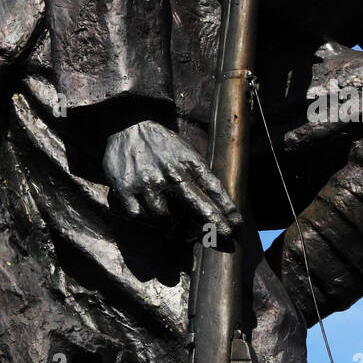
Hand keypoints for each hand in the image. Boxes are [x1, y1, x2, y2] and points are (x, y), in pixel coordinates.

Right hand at [103, 120, 240, 235]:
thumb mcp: (186, 153)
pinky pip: (139, 216)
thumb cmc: (163, 144)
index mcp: (187, 161)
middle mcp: (169, 173)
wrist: (129, 126)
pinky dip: (147, 222)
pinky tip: (151, 220)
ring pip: (164, 218)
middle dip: (213, 223)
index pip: (212, 188)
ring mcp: (147, 182)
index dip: (226, 208)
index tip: (236, 223)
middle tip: (223, 235)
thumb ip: (199, 175)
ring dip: (172, 229)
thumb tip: (218, 204)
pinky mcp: (126, 189)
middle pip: (195, 205)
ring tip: (175, 232)